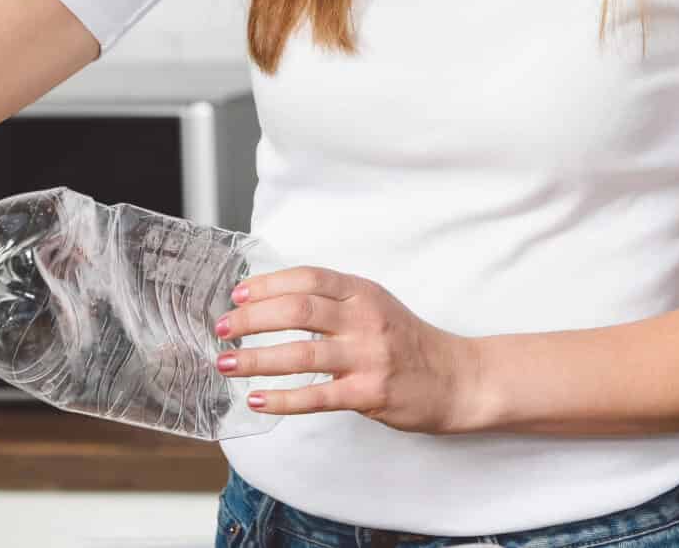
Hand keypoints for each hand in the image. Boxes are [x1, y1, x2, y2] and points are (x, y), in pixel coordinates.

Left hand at [214, 267, 489, 434]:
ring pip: (301, 353)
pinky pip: (316, 396)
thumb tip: (273, 300)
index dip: (268, 284)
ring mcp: (368, 356)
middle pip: (298, 310)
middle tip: (223, 329)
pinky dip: (282, 398)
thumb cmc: (408, 342)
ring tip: (227, 365)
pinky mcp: (369, 393)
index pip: (308, 278)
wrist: (456, 378)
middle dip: (252, 319)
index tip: (238, 295)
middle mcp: (365, 319)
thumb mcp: (375, 306)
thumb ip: (334, 301)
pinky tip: (258, 400)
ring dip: (256, 359)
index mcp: (364, 292)